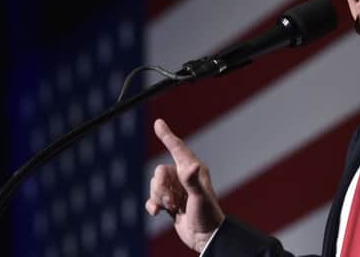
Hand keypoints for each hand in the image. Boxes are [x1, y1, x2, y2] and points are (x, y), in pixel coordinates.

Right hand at [145, 119, 224, 251]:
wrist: (205, 237)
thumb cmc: (207, 215)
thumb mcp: (200, 197)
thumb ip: (193, 181)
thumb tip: (191, 165)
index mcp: (193, 170)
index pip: (177, 148)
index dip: (167, 135)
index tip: (158, 123)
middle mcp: (184, 177)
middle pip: (160, 171)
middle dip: (160, 187)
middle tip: (171, 201)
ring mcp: (176, 189)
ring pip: (155, 184)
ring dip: (158, 197)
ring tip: (171, 208)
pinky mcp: (169, 202)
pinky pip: (152, 198)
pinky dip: (152, 205)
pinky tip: (157, 213)